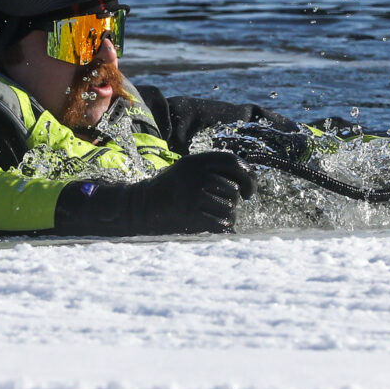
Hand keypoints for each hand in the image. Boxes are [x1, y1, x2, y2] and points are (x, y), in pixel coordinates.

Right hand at [54, 151, 255, 235]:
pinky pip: (221, 221)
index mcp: (196, 161)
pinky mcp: (190, 212)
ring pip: (229, 205)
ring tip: (223, 217)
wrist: (139, 206)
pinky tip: (220, 227)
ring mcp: (193, 192)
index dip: (248, 175)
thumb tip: (245, 179)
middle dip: (239, 198)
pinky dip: (224, 226)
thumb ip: (210, 171)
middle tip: (239, 204)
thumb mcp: (186, 171)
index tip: (250, 189)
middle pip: (234, 186)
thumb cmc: (167, 191)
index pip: (233, 162)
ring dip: (230, 214)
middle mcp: (196, 173)